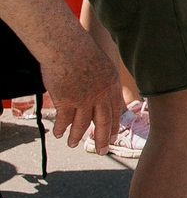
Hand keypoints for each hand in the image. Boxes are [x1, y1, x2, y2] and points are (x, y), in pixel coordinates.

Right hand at [37, 23, 122, 152]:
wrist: (67, 47)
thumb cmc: (82, 51)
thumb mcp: (104, 65)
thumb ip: (106, 81)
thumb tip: (108, 91)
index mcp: (112, 86)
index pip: (117, 111)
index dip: (115, 126)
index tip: (114, 137)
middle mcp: (101, 95)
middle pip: (104, 122)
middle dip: (104, 139)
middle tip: (103, 151)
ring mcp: (84, 99)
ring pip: (82, 125)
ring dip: (77, 136)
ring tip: (73, 144)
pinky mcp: (66, 101)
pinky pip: (64, 120)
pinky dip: (61, 128)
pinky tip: (58, 133)